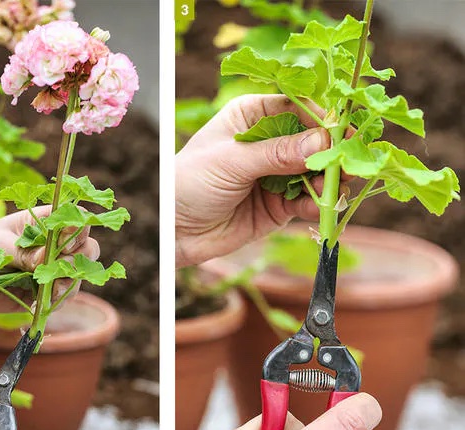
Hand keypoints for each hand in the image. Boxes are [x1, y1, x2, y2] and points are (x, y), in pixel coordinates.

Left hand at [0, 206, 99, 312]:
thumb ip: (24, 253)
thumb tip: (46, 260)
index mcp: (41, 222)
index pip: (73, 218)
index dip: (77, 229)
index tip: (65, 243)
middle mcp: (51, 244)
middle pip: (86, 247)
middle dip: (80, 259)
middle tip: (62, 268)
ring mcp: (50, 268)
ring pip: (78, 274)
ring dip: (70, 283)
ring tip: (53, 291)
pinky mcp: (44, 291)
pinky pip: (64, 296)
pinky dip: (60, 299)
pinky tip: (47, 301)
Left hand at [176, 94, 340, 266]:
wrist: (173, 230)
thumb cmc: (188, 183)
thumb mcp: (231, 162)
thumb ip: (277, 153)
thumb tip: (323, 141)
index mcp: (252, 115)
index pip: (297, 107)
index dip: (322, 119)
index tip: (341, 132)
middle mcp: (268, 140)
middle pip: (314, 140)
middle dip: (331, 151)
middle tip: (347, 163)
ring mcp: (277, 173)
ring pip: (316, 171)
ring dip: (329, 179)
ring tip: (333, 187)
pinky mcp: (280, 204)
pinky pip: (308, 200)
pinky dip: (317, 203)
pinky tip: (320, 206)